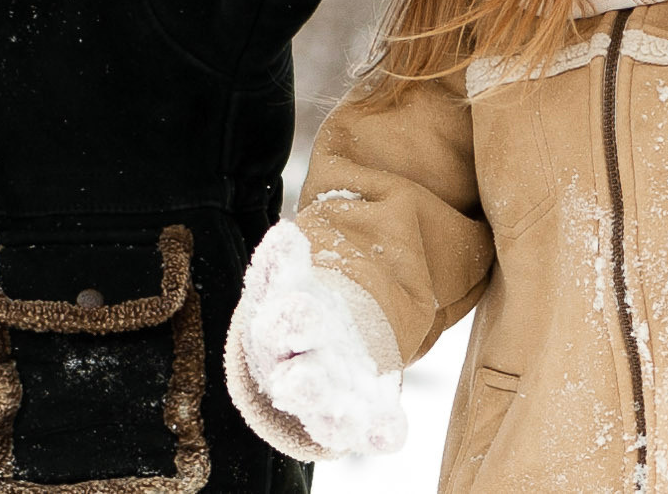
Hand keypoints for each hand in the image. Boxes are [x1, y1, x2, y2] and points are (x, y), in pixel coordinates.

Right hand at [239, 224, 405, 455]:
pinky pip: (367, 431)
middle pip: (297, 384)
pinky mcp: (357, 418)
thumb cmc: (298, 312)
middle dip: (302, 383)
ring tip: (348, 420)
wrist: (313, 348)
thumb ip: (281, 263)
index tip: (300, 309)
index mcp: (277, 335)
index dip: (289, 320)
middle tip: (304, 380)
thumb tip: (284, 233)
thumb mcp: (286, 282)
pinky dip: (378, 433)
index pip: (278, 330)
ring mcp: (328, 401)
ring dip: (336, 419)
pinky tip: (390, 432)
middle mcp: (297, 374)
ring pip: (326, 416)